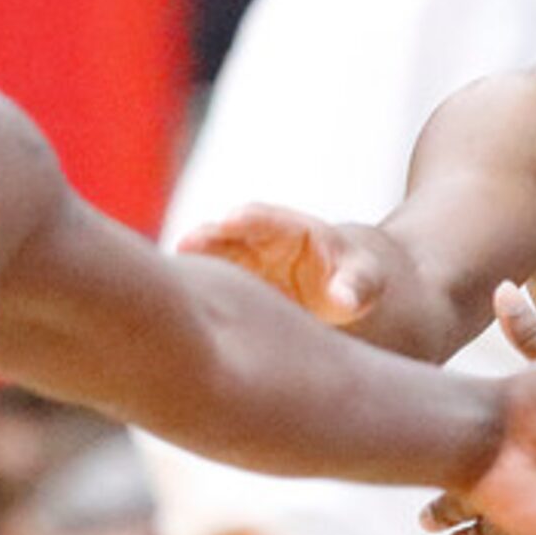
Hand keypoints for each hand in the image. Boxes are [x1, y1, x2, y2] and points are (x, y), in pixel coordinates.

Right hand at [176, 203, 383, 325]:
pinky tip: (178, 315)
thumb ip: (355, 287)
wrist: (340, 291)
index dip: (247, 220)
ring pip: (207, 262)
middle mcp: (257, 243)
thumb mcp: (364, 280)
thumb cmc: (356, 279)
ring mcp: (239, 265)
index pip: (264, 218)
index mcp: (290, 230)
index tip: (229, 221)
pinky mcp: (230, 290)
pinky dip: (192, 297)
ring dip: (190, 269)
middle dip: (206, 239)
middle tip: (185, 245)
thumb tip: (343, 301)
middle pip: (224, 235)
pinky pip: (206, 290)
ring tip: (171, 281)